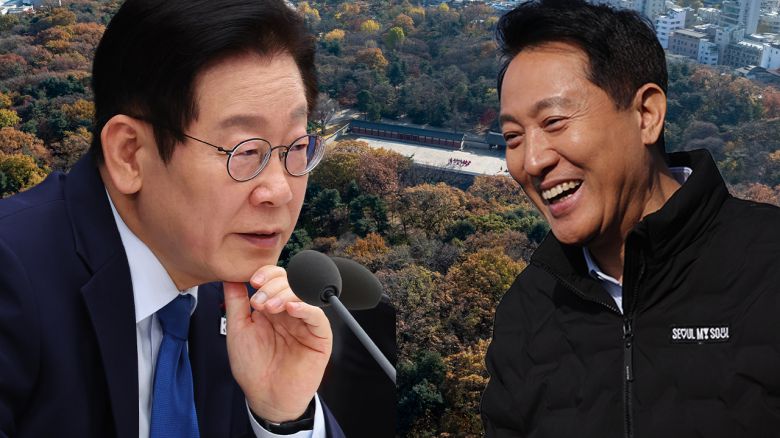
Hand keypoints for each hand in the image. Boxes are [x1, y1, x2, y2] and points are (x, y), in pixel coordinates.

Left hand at [223, 265, 331, 422]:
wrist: (267, 397)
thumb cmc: (253, 367)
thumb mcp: (238, 330)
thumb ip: (235, 302)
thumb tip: (230, 276)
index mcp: (273, 306)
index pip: (276, 277)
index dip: (266, 273)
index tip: (252, 281)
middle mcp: (291, 311)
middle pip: (291, 281)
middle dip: (272, 286)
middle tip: (258, 302)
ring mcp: (306, 321)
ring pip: (304, 294)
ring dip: (285, 294)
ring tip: (269, 308)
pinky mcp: (319, 336)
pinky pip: (317, 315)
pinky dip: (305, 307)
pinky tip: (291, 309)